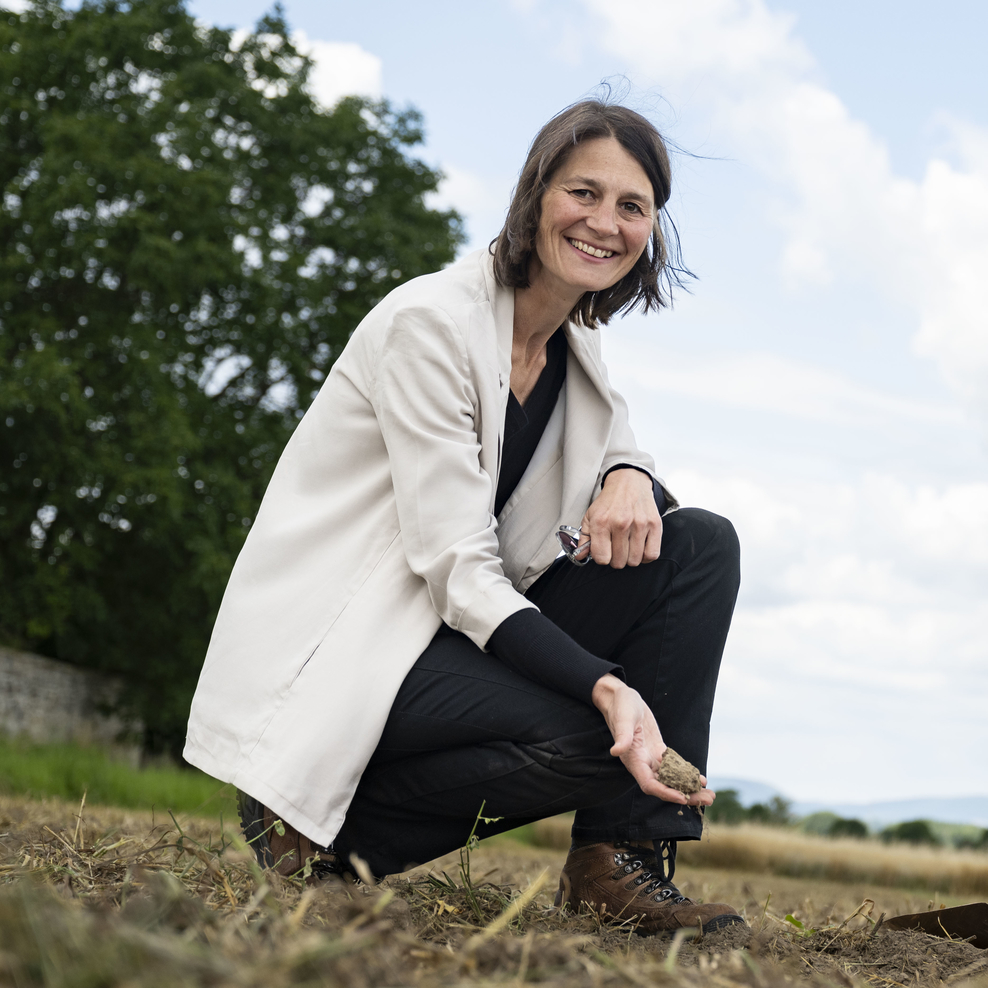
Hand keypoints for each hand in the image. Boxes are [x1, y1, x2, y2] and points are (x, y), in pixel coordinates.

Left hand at [581, 469, 661, 567]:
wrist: (628, 482)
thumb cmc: (609, 501)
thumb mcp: (590, 516)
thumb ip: (584, 538)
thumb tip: (580, 556)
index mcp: (602, 522)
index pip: (602, 558)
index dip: (601, 558)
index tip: (603, 552)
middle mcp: (621, 523)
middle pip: (619, 562)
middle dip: (615, 559)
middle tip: (615, 549)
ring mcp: (639, 524)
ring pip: (634, 561)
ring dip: (630, 558)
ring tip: (627, 547)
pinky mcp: (654, 525)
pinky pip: (651, 554)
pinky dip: (645, 557)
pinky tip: (639, 549)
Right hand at [591, 674, 714, 805]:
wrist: (620, 698)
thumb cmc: (621, 706)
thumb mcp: (623, 718)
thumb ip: (622, 736)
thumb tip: (616, 751)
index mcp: (633, 759)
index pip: (649, 783)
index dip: (665, 792)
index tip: (683, 798)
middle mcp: (642, 763)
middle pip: (664, 786)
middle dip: (685, 795)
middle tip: (707, 800)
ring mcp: (650, 758)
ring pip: (671, 780)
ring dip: (689, 789)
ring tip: (709, 795)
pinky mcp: (658, 751)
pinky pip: (673, 768)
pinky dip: (687, 775)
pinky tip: (700, 780)